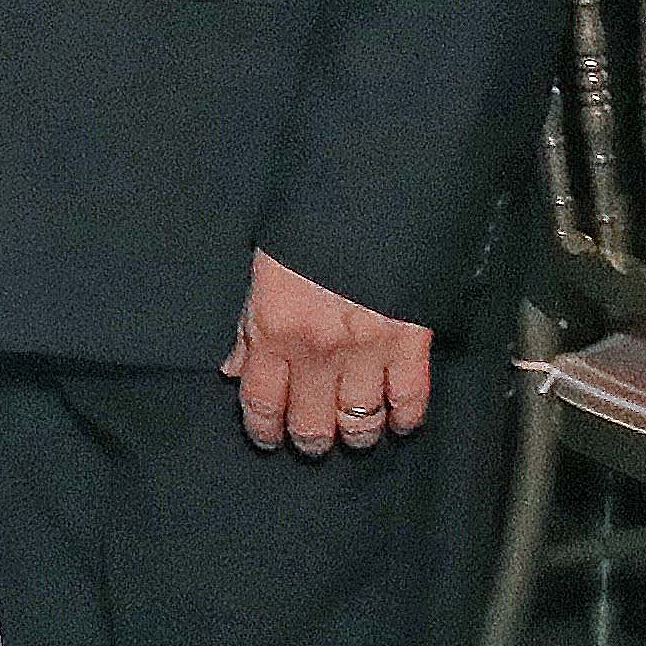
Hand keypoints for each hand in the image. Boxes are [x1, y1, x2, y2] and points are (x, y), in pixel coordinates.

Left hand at [225, 249, 432, 455]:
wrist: (366, 203)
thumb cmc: (306, 235)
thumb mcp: (261, 275)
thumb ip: (248, 329)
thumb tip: (235, 370)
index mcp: (273, 332)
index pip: (261, 401)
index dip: (264, 429)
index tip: (268, 439)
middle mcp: (317, 351)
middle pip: (310, 423)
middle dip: (309, 440)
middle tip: (311, 442)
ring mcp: (366, 352)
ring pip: (359, 421)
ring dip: (355, 435)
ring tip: (352, 435)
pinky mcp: (410, 344)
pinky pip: (409, 399)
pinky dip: (405, 418)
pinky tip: (400, 423)